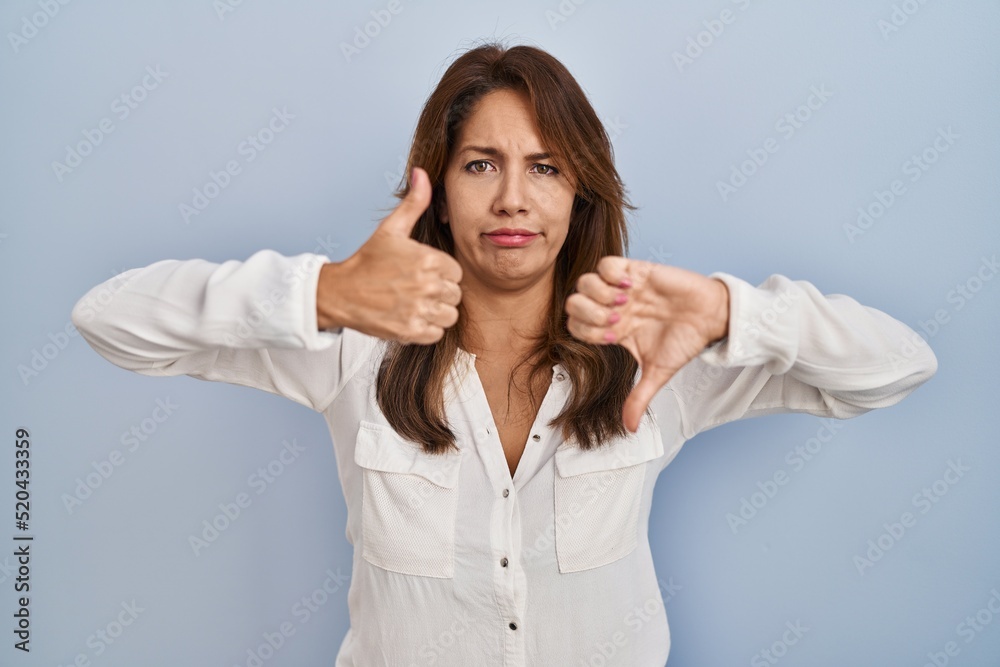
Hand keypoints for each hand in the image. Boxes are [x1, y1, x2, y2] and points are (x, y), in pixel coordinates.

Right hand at [316, 167, 462, 343]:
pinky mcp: (411, 331)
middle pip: (454, 294)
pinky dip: (426, 328)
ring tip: (415, 304)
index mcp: (428, 259)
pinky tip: (410, 316)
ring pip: (449, 315)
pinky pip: (437, 333)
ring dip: (436, 312)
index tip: (422, 274)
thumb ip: (414, 203)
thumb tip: (421, 172)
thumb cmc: (367, 261)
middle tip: (416, 289)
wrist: (340, 292)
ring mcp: (419, 310)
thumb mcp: (391, 228)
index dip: (441, 273)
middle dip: (439, 293)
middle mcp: (427, 285)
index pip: (455, 272)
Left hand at [564, 257, 729, 432]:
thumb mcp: (659, 374)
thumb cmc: (685, 342)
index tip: (615, 337)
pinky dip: (612, 274)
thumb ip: (639, 398)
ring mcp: (621, 288)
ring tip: (624, 302)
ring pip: (584, 282)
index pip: (576, 327)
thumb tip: (630, 429)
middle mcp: (611, 308)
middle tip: (616, 319)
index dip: (588, 332)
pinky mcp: (636, 269)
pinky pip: (606, 263)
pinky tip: (632, 285)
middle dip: (589, 313)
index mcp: (612, 330)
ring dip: (600, 294)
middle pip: (573, 303)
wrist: (710, 317)